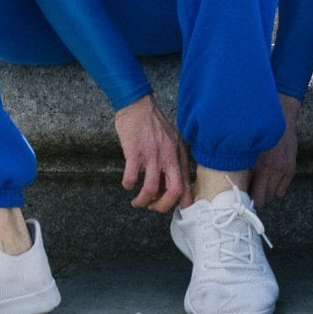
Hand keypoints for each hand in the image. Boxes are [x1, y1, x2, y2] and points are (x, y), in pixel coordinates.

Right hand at [112, 94, 190, 212]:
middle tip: (152, 207)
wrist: (138, 104)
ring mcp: (152, 154)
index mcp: (179, 153)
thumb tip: (169, 185)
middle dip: (162, 206)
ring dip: (142, 200)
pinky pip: (132, 177)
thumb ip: (172, 160)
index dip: (181, 201)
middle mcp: (168, 155)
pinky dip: (128, 185)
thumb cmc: (153, 123)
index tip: (174, 209)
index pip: (186, 183)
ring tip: (137, 201)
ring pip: (151, 189)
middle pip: (173, 191)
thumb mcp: (171, 140)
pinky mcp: (135, 152)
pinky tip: (127, 184)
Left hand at [246, 97, 301, 207]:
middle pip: (264, 199)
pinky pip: (282, 191)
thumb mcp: (247, 147)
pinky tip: (269, 180)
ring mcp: (284, 170)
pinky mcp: (291, 168)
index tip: (241, 196)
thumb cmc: (258, 131)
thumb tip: (232, 183)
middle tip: (249, 190)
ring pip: (274, 196)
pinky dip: (276, 188)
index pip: (255, 196)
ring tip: (259, 184)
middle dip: (257, 196)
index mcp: (260, 166)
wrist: (281, 118)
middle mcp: (274, 170)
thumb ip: (241, 165)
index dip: (247, 198)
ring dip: (266, 192)